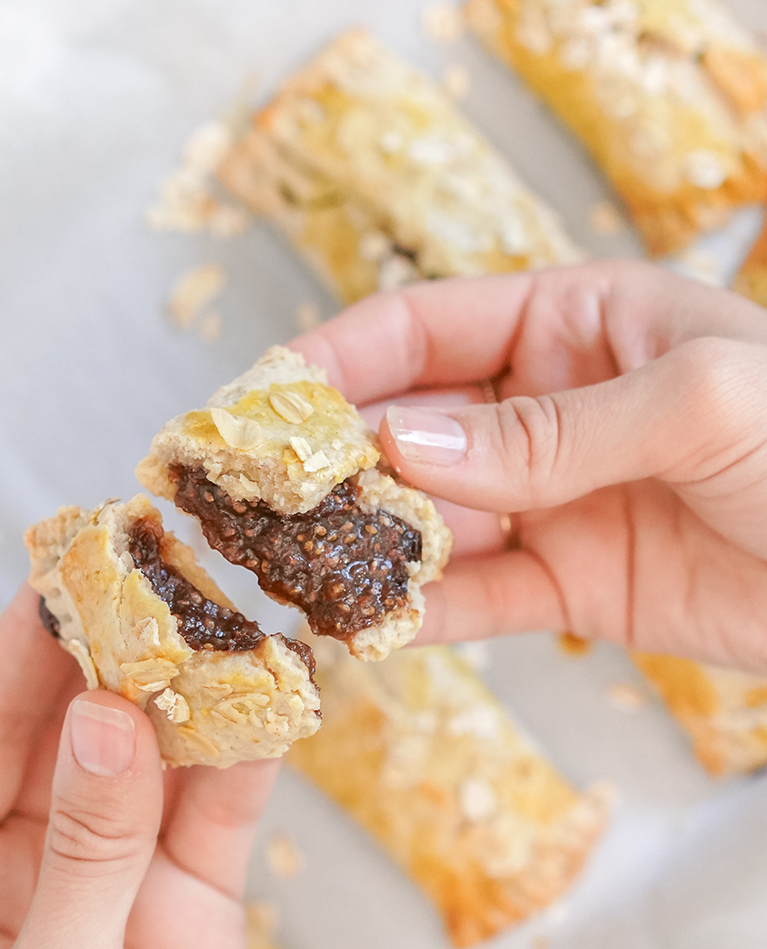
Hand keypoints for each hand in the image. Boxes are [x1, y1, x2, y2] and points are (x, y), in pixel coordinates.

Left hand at [0, 586, 337, 948]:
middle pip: (64, 726)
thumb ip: (84, 855)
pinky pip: (218, 809)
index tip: (77, 561)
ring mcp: (110, 883)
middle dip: (113, 648)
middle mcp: (19, 870)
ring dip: (192, 689)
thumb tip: (105, 712)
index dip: (22, 643)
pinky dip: (249, 754)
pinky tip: (281, 694)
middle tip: (169, 561)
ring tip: (237, 607)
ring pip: (150, 756)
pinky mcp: (191, 908)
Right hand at [296, 260, 766, 671]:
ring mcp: (556, 500)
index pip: (429, 326)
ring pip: (433, 519)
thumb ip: (549, 431)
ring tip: (288, 573)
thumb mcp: (695, 404)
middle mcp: (551, 407)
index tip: (261, 398)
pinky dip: (420, 613)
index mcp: (578, 323)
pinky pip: (478, 598)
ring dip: (363, 545)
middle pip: (412, 427)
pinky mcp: (573, 586)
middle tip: (254, 502)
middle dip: (333, 462)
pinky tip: (365, 626)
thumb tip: (403, 444)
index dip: (340, 357)